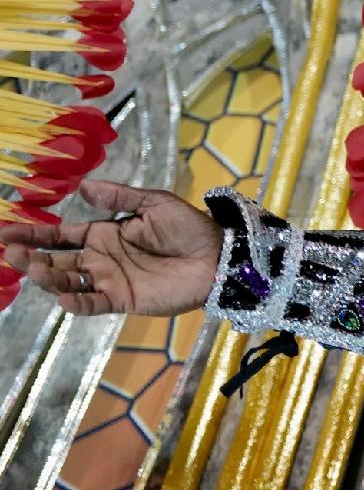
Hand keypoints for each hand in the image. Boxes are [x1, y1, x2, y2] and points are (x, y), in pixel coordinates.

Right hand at [0, 180, 222, 316]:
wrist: (217, 255)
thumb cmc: (189, 227)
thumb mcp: (154, 203)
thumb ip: (119, 197)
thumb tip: (83, 185)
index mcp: (104, 233)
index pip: (60, 234)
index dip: (33, 234)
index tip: (5, 231)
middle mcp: (100, 258)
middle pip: (56, 259)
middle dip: (31, 256)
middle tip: (10, 252)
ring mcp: (109, 280)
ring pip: (69, 281)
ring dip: (48, 277)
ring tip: (34, 269)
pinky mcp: (122, 300)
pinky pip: (93, 304)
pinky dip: (77, 303)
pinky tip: (63, 298)